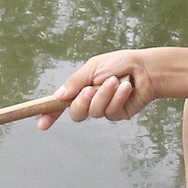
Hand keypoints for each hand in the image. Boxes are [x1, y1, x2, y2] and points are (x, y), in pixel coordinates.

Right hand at [38, 48, 164, 128]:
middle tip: (91, 89)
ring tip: (115, 81)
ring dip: (104, 95)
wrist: (146, 68)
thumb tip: (59, 96)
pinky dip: (118, 97)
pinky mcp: (118, 114)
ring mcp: (104, 108)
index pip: (61, 104)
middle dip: (82, 102)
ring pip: (95, 112)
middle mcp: (91, 100)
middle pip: (76, 113)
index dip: (50, 114)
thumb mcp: (94, 67)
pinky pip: (111, 112)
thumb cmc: (120, 63)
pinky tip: (127, 87)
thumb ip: (75, 81)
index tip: (41, 124)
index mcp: (81, 88)